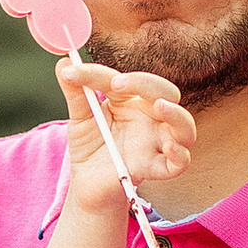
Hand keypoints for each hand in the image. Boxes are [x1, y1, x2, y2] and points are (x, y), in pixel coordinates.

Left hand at [52, 61, 193, 214]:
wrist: (87, 184)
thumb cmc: (90, 147)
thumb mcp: (80, 117)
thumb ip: (75, 91)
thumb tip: (63, 63)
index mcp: (134, 101)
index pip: (129, 80)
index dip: (102, 75)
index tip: (74, 73)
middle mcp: (151, 119)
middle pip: (166, 93)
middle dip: (146, 85)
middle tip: (117, 84)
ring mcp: (157, 143)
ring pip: (184, 125)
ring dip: (176, 114)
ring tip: (159, 107)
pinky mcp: (156, 168)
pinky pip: (180, 162)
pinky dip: (180, 154)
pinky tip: (170, 147)